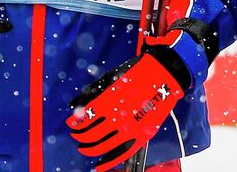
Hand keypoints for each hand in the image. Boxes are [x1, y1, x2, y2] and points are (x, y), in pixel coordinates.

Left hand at [67, 25, 209, 169]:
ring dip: (89, 149)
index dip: (74, 124)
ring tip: (84, 149)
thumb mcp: (113, 77)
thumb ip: (93, 93)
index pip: (84, 119)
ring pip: (102, 146)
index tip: (71, 125)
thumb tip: (74, 106)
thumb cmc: (138, 72)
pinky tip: (99, 166)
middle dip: (80, 138)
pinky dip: (108, 163)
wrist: (166, 73)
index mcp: (109, 101)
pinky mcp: (142, 135)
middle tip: (76, 137)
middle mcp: (118, 116)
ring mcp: (130, 128)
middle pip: (90, 135)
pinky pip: (122, 154)